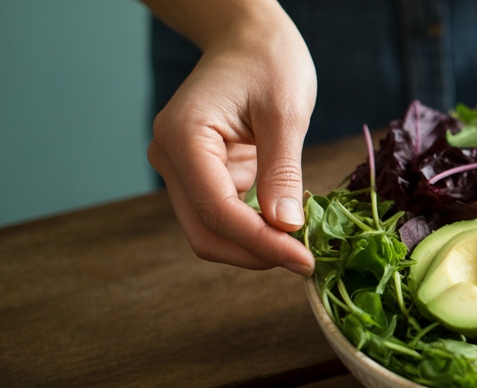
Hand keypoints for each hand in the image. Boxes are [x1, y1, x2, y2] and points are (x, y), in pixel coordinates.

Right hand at [144, 0, 316, 274]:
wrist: (248, 38)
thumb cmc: (268, 61)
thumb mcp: (286, 113)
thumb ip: (282, 172)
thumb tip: (286, 228)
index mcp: (183, 137)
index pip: (217, 211)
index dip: (261, 244)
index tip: (304, 261)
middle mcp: (170, 158)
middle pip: (206, 232)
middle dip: (255, 253)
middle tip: (306, 259)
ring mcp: (181, 169)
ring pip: (212, 231)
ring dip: (255, 244)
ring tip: (303, 242)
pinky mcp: (199, 175)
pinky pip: (224, 215)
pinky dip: (255, 227)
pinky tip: (289, 223)